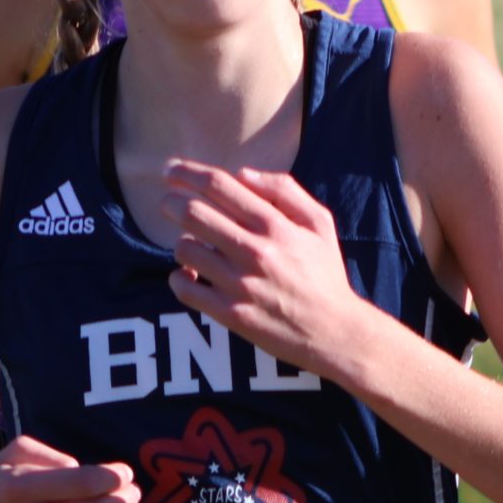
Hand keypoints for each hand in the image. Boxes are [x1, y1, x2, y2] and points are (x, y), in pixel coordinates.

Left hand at [163, 160, 369, 380]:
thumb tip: (243, 174)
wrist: (334, 331)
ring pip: (185, 250)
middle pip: (192, 213)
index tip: (171, 171)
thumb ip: (285, 190)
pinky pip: (185, 289)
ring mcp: (240, 284)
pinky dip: (179, 279)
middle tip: (168, 203)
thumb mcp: (319, 222)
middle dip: (171, 202)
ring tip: (192, 246)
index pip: (219, 186)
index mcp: (274, 224)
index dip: (187, 172)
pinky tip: (189, 276)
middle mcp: (255, 250)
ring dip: (182, 243)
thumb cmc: (325, 274)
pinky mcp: (230, 313)